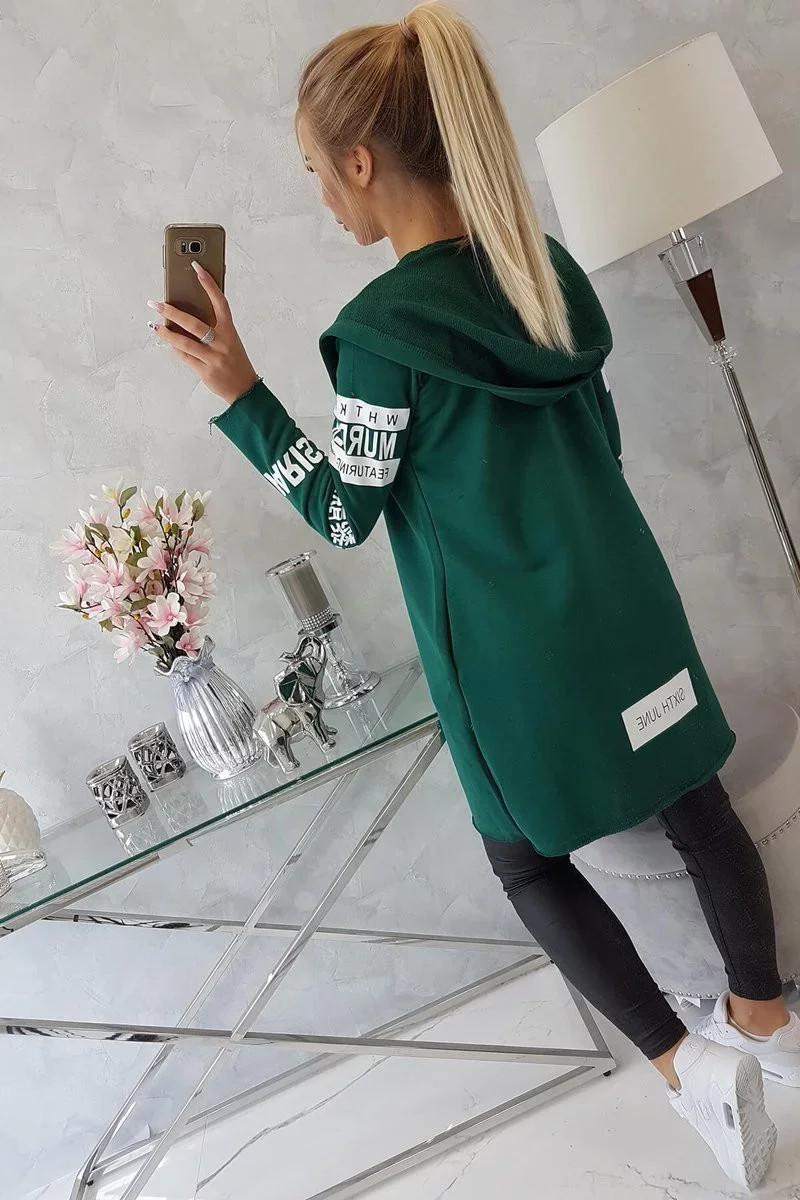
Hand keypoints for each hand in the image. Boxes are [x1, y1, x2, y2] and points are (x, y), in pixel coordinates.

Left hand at [147, 263, 258, 405]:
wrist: (245, 390)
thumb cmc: (235, 362)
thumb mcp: (230, 341)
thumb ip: (214, 329)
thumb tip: (187, 315)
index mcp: (230, 331)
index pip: (220, 302)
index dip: (209, 284)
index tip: (197, 267)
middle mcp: (222, 343)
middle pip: (194, 324)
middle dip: (172, 312)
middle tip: (157, 304)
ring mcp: (213, 358)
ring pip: (184, 343)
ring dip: (166, 334)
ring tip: (155, 326)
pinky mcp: (205, 371)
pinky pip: (184, 357)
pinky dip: (174, 349)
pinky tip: (167, 343)